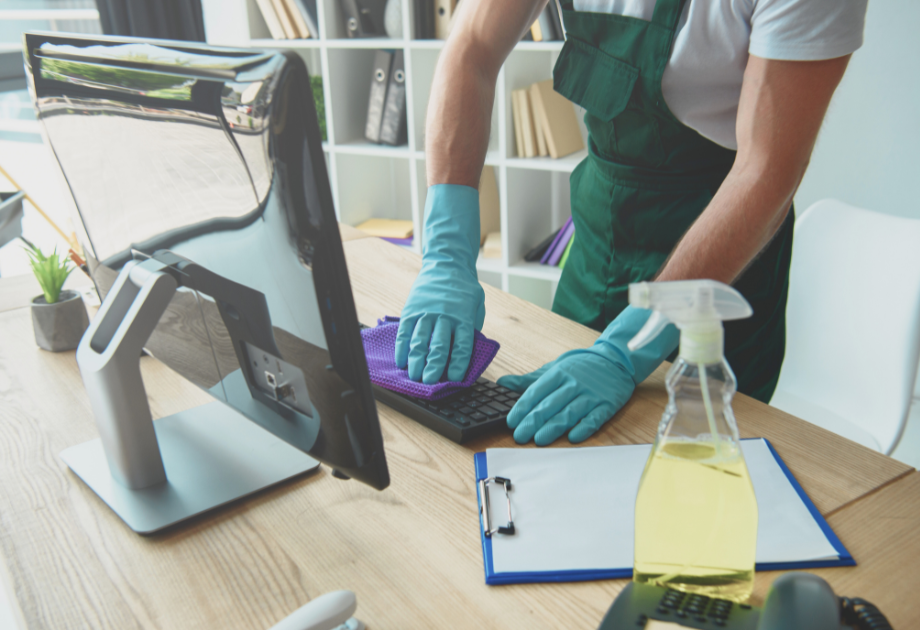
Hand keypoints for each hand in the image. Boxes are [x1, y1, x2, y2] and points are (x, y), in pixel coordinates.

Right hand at [396, 185, 484, 383]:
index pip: (462, 345)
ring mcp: (426, 313)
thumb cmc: (464, 290)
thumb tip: (466, 354)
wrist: (446, 264)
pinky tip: (401, 361)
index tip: (454, 379)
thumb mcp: (476, 306)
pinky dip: (402, 348)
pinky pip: (405, 332)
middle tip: (429, 382)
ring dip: (416, 360)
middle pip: (438, 345)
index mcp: (464, 318)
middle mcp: (445, 316)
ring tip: (413, 376)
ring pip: (419, 340)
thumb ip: (471, 328)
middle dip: (433, 366)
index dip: (458, 364)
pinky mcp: (411, 310)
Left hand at [497, 306, 678, 444]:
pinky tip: (573, 437)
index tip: (511, 421)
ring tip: (539, 440)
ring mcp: (591, 395)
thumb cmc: (580, 367)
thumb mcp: (554, 368)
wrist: (616, 360)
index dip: (523, 408)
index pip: (537, 392)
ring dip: (554, 427)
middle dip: (533, 421)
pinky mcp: (607, 405)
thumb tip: (503, 383)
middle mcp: (574, 384)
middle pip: (550, 405)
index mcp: (558, 374)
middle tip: (519, 436)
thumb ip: (529, 380)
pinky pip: (595, 418)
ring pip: (569, 413)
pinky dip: (584, 428)